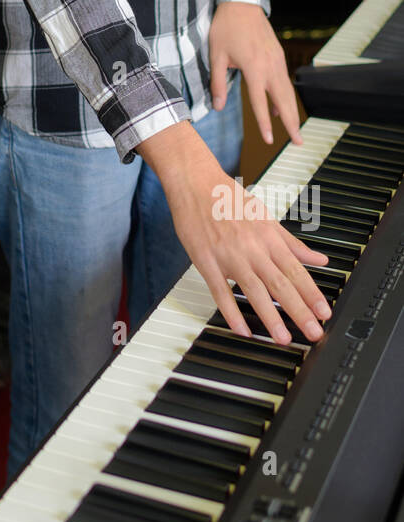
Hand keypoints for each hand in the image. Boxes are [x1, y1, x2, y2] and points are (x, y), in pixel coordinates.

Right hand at [137, 121, 330, 343]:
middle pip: (280, 284)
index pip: (296, 270)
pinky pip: (220, 291)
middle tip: (313, 333)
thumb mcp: (266, 216)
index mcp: (269, 237)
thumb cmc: (230, 198)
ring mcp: (228, 255)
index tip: (325, 313)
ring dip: (270, 316)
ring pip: (254, 290)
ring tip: (283, 338)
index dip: (312, 294)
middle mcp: (252, 247)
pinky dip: (231, 311)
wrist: (196, 183)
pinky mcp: (206, 260)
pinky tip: (242, 329)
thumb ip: (292, 243)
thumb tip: (318, 258)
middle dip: (299, 311)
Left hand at [209, 2, 302, 146]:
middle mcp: (270, 66)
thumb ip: (217, 83)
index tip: (269, 141)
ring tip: (295, 132)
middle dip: (292, 124)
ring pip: (288, 92)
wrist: (241, 2)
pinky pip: (284, 81)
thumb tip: (218, 107)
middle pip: (284, 101)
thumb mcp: (216, 55)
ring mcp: (277, 60)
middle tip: (298, 143)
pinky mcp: (278, 55)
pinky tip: (279, 109)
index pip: (260, 102)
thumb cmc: (225, 28)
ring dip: (293, 112)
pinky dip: (285, 97)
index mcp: (253, 68)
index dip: (264, 123)